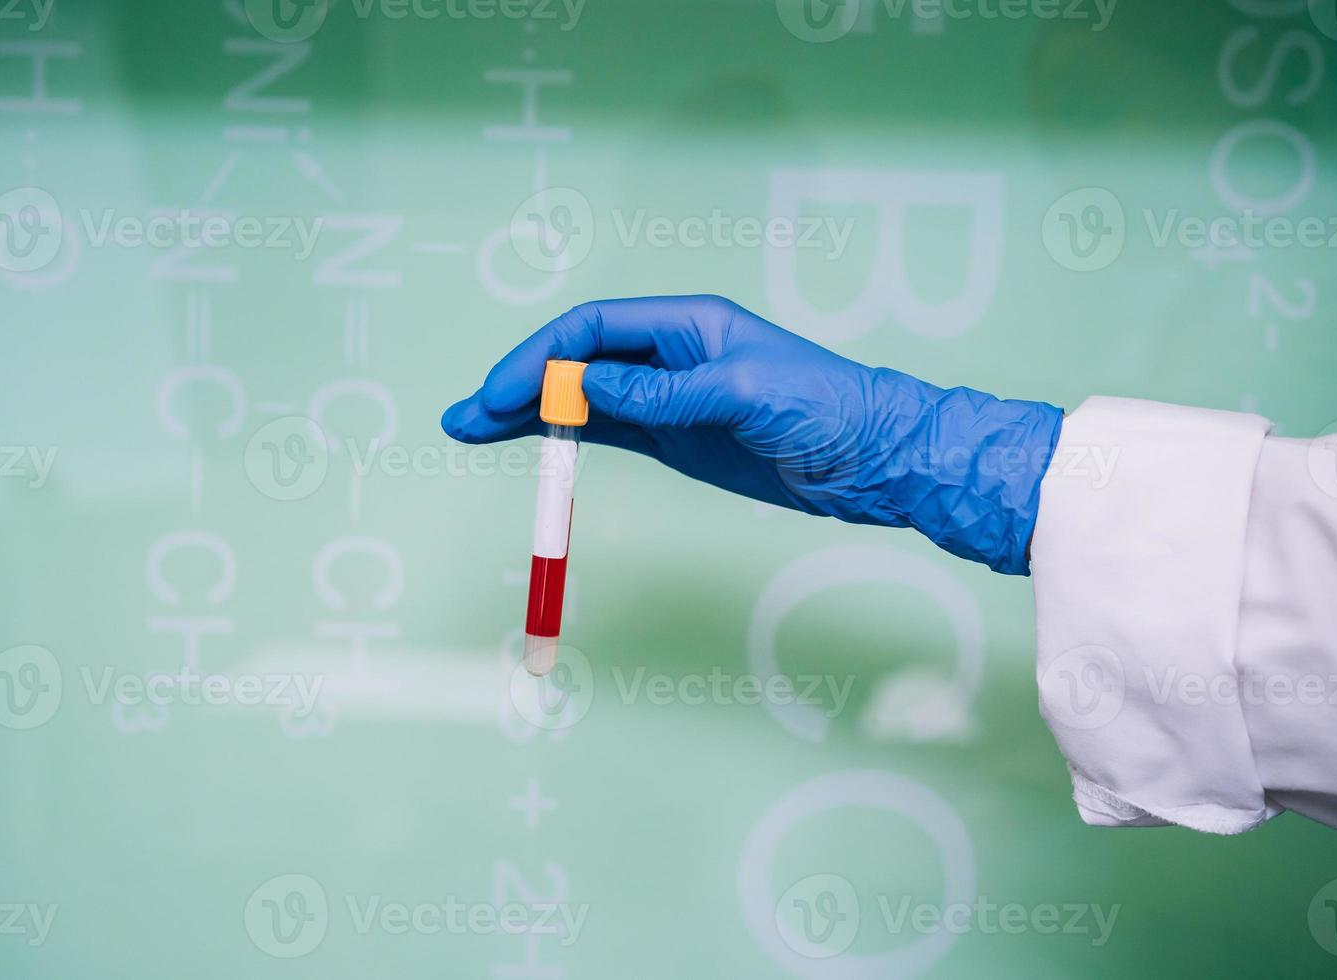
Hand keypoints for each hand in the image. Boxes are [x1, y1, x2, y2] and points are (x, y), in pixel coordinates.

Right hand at [441, 295, 1061, 573]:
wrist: (874, 459)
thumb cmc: (826, 408)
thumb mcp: (744, 393)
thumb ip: (665, 393)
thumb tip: (588, 387)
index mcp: (686, 322)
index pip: (593, 329)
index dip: (541, 358)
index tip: (502, 393)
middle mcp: (669, 354)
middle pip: (574, 361)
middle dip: (516, 384)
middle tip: (462, 416)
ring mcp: (668, 398)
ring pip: (580, 400)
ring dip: (527, 414)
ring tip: (469, 429)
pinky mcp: (675, 438)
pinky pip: (605, 432)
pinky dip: (562, 438)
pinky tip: (526, 443)